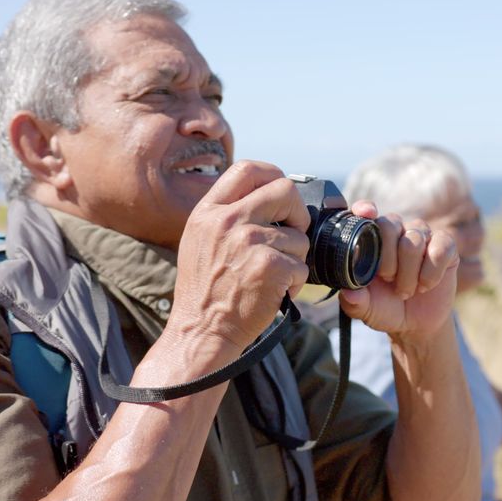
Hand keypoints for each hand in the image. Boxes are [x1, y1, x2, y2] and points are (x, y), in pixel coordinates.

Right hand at [167, 161, 310, 349]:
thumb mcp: (200, 240)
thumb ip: (226, 215)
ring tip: (272, 277)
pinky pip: (301, 265)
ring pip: (298, 236)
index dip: (274, 175)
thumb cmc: (204, 291)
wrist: (201, 331)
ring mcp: (248, 242)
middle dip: (298, 212)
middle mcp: (226, 221)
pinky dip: (296, 282)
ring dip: (294, 259)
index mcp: (208, 211)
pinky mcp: (268, 266)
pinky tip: (275, 293)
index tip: (282, 193)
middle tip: (294, 233)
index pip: (248, 169)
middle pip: (284, 191)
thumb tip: (266, 196)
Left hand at [337, 203, 459, 340]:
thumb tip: (348, 293)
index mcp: (372, 240)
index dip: (365, 209)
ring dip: (408, 273)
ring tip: (406, 291)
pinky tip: (425, 285)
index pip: (366, 213)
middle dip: (387, 258)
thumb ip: (354, 302)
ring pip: (414, 240)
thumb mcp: (366, 309)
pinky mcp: (445, 246)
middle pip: (390, 224)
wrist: (416, 324)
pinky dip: (431, 272)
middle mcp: (397, 232)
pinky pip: (439, 249)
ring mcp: (422, 237)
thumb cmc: (386, 308)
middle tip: (389, 280)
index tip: (366, 213)